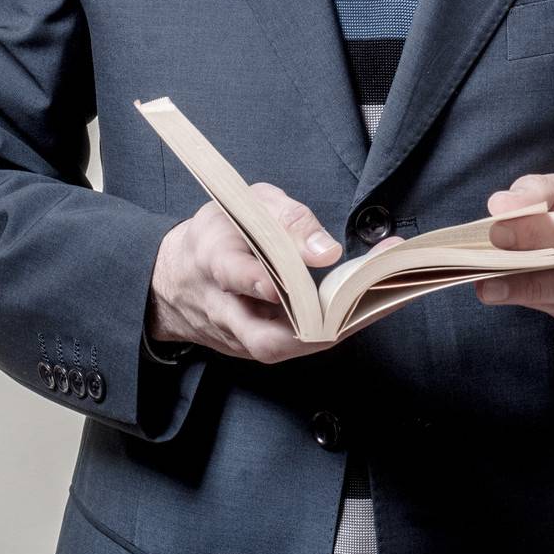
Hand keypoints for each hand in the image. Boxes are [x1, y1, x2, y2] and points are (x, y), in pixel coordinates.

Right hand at [147, 186, 405, 363]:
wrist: (175, 278)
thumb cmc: (220, 232)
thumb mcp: (246, 204)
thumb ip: (285, 219)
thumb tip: (328, 251)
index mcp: (213, 260)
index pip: (234, 274)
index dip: (262, 278)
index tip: (297, 275)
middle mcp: (225, 310)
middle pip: (267, 337)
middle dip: (320, 323)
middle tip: (363, 295)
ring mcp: (239, 338)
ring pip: (287, 348)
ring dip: (336, 327)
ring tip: (378, 296)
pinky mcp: (256, 349)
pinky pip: (296, 345)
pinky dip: (333, 328)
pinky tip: (366, 305)